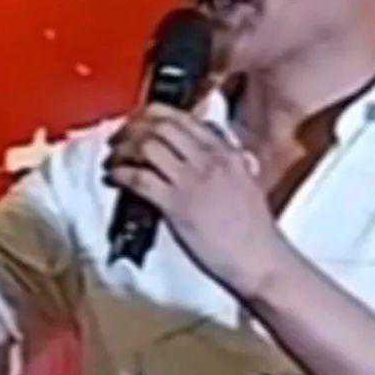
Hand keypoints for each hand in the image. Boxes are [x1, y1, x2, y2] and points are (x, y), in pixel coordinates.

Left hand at [104, 103, 279, 296]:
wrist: (261, 261)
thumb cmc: (255, 231)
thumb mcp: (249, 182)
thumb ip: (237, 162)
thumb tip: (234, 151)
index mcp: (226, 152)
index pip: (182, 117)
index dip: (152, 114)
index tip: (138, 120)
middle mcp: (208, 159)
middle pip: (160, 126)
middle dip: (132, 128)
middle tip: (118, 137)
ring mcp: (192, 181)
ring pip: (147, 146)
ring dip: (123, 149)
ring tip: (113, 157)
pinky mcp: (177, 205)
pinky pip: (140, 178)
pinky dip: (121, 174)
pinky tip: (114, 177)